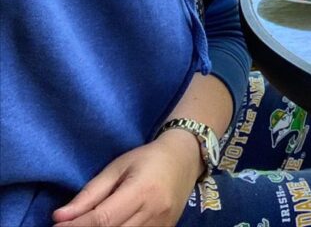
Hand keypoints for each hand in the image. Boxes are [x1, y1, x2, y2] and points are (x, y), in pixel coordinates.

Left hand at [52, 132, 202, 226]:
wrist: (185, 158)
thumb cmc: (148, 157)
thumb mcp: (118, 167)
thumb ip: (91, 193)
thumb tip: (60, 216)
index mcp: (142, 190)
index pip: (102, 219)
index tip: (56, 226)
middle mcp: (153, 211)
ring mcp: (161, 225)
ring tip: (88, 225)